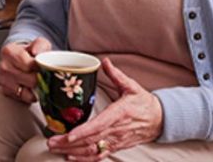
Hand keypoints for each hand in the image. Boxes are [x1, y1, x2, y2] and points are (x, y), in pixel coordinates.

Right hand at [0, 37, 50, 103]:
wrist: (18, 60)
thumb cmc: (28, 53)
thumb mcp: (38, 43)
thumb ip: (40, 45)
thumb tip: (37, 52)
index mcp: (9, 52)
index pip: (28, 64)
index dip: (40, 67)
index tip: (45, 67)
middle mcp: (3, 66)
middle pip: (29, 80)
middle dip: (40, 79)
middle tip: (46, 76)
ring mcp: (4, 80)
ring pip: (27, 91)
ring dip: (37, 88)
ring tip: (40, 81)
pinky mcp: (6, 92)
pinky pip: (24, 98)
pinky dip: (31, 95)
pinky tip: (33, 87)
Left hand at [47, 58, 163, 160]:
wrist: (161, 120)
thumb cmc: (144, 103)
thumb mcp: (132, 86)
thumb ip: (116, 75)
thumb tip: (104, 61)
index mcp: (120, 113)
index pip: (99, 125)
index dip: (83, 132)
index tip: (69, 135)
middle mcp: (117, 130)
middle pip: (91, 140)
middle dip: (69, 143)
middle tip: (51, 142)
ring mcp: (116, 141)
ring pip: (93, 150)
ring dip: (73, 152)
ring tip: (56, 149)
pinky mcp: (117, 147)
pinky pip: (99, 156)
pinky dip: (85, 159)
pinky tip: (70, 157)